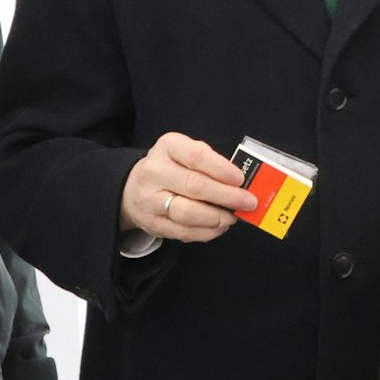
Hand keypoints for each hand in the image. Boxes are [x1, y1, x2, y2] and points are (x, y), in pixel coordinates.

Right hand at [118, 132, 257, 242]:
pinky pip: (183, 232)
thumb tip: (240, 184)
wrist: (131, 188)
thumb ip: (210, 163)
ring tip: (232, 217)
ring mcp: (150, 200)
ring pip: (188, 213)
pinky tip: (219, 227)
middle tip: (248, 202)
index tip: (240, 179)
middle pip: (195, 186)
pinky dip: (206, 232)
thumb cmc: (171, 168)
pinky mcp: (152, 223)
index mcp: (168, 147)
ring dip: (217, 218)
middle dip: (227, 196)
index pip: (196, 156)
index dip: (221, 168)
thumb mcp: (185, 153)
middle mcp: (155, 171)